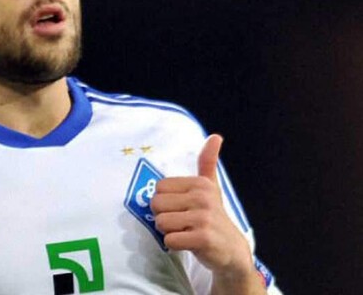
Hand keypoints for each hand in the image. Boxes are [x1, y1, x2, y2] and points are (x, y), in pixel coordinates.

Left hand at [150, 135, 253, 277]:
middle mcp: (202, 197)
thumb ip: (208, 162)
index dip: (164, 202)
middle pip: (156, 205)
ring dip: (168, 232)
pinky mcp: (203, 238)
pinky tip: (188, 243)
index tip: (181, 209)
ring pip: (161, 223)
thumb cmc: (213, 216)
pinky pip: (170, 240)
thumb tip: (216, 136)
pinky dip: (174, 245)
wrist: (232, 250)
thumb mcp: (211, 187)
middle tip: (181, 223)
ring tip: (185, 232)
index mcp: (199, 183)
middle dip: (163, 217)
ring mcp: (203, 217)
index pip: (158, 188)